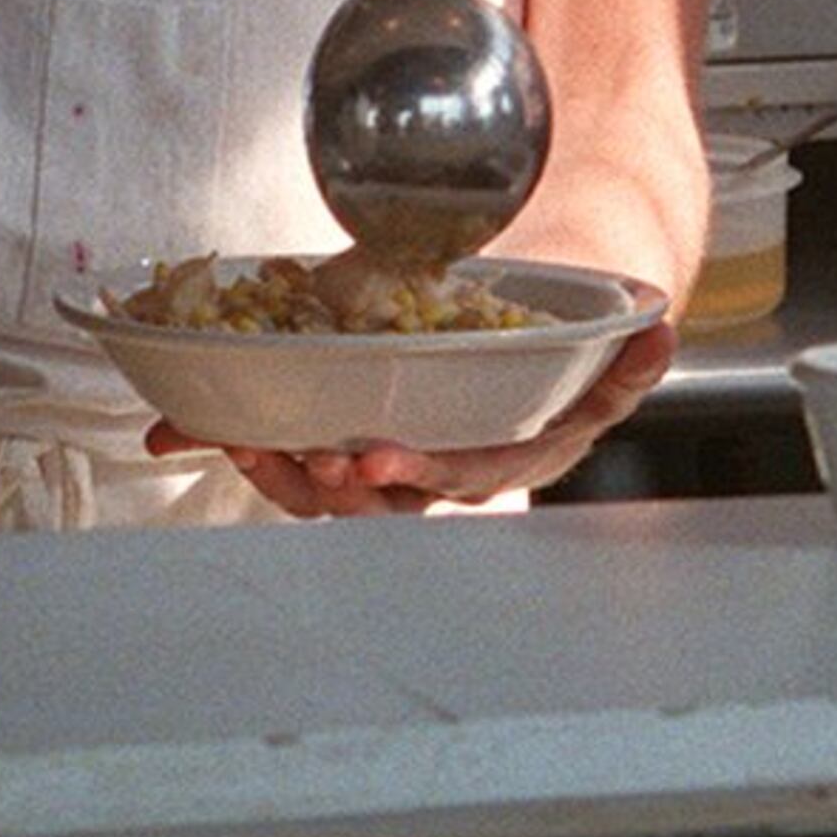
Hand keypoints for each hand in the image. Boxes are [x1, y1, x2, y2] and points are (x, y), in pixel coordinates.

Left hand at [162, 316, 675, 515]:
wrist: (517, 372)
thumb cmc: (550, 372)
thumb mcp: (598, 371)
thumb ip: (628, 363)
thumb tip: (658, 336)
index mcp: (489, 460)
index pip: (450, 476)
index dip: (410, 473)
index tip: (371, 459)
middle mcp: (426, 477)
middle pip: (363, 500)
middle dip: (315, 480)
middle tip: (276, 449)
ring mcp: (373, 468)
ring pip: (308, 488)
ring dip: (261, 465)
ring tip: (216, 434)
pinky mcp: (327, 443)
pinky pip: (275, 454)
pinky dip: (226, 439)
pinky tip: (178, 425)